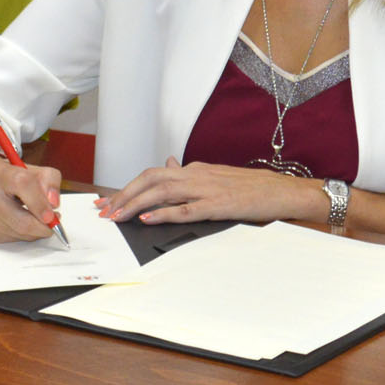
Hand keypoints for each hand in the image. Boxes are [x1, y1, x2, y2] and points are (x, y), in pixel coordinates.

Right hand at [0, 157, 66, 243]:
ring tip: (33, 215)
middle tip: (53, 221)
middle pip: (22, 221)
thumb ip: (49, 180)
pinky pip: (11, 240)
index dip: (40, 202)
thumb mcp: (30, 169)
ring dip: (34, 229)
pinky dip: (21, 234)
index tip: (53, 214)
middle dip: (44, 226)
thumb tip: (54, 204)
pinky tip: (17, 221)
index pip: (22, 185)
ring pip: (20, 234)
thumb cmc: (6, 176)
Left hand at [99, 158, 327, 226]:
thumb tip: (167, 164)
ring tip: (117, 216)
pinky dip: (164, 214)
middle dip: (123, 195)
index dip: (127, 187)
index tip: (108, 200)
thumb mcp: (215, 176)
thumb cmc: (251, 187)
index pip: (153, 174)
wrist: (281, 191)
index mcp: (195, 169)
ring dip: (135, 204)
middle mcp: (196, 175)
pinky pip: (185, 209)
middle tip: (103, 210)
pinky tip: (148, 220)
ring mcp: (206, 189)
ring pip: (162, 192)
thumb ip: (189, 174)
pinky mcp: (218, 205)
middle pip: (150, 179)